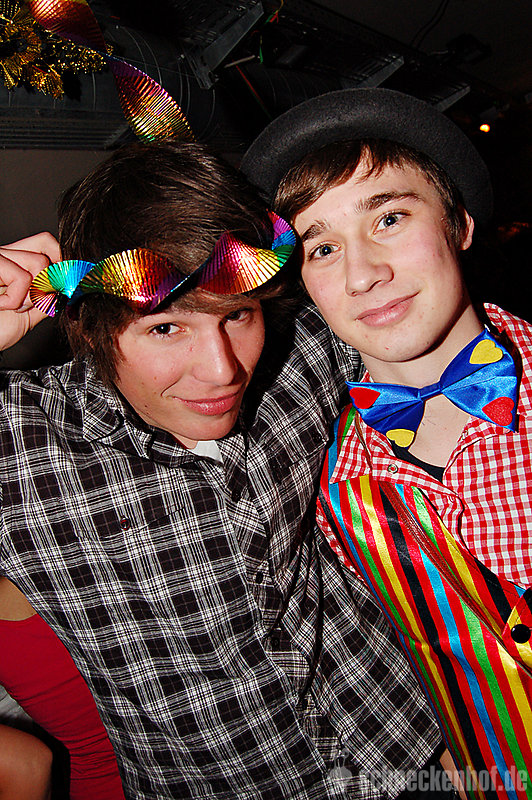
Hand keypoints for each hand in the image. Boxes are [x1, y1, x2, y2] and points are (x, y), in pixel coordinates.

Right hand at [0, 233, 60, 351]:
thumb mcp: (31, 312)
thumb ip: (49, 296)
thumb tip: (69, 285)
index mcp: (15, 260)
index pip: (46, 243)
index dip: (60, 261)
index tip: (62, 285)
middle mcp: (5, 253)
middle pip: (46, 246)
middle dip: (48, 281)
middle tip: (31, 302)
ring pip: (38, 262)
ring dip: (32, 294)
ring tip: (13, 307)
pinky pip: (21, 278)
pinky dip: (16, 300)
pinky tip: (1, 306)